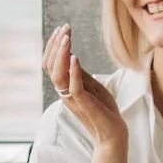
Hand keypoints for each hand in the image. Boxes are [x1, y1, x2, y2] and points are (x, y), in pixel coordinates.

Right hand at [43, 24, 129, 162]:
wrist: (113, 133)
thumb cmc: (103, 109)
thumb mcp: (90, 85)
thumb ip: (79, 72)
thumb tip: (71, 53)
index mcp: (64, 87)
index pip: (50, 64)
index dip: (53, 46)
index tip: (62, 29)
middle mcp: (64, 92)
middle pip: (49, 67)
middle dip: (56, 45)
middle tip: (64, 28)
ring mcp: (73, 99)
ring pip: (57, 75)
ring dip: (62, 54)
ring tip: (68, 38)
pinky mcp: (84, 104)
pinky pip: (73, 87)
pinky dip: (73, 71)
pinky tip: (76, 58)